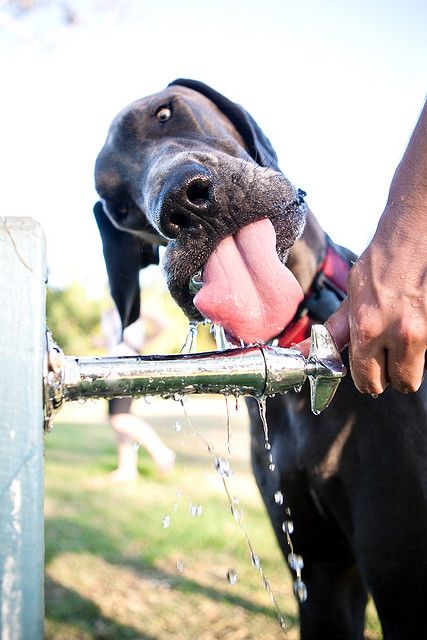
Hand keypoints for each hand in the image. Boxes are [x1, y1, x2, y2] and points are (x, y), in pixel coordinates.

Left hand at [326, 210, 426, 394]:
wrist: (413, 237)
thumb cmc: (381, 265)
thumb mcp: (351, 299)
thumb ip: (333, 333)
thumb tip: (303, 353)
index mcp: (368, 328)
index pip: (368, 381)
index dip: (367, 380)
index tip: (369, 372)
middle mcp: (400, 333)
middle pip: (401, 383)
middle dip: (393, 374)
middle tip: (388, 355)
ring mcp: (426, 331)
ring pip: (419, 369)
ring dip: (411, 358)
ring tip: (403, 331)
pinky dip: (425, 344)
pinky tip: (416, 323)